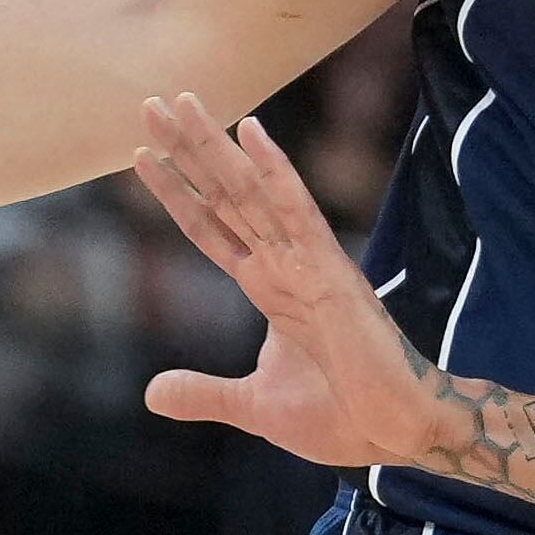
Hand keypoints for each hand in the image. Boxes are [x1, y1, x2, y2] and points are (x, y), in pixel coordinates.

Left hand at [134, 93, 464, 467]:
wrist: (393, 432)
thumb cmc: (340, 418)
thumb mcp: (254, 407)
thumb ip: (204, 393)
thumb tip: (151, 394)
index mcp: (267, 286)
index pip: (210, 227)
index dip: (176, 192)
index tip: (141, 156)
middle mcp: (283, 263)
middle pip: (224, 195)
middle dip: (187, 151)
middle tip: (150, 106)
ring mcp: (306, 261)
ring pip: (250, 191)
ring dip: (214, 146)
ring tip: (181, 103)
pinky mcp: (330, 271)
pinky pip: (298, 210)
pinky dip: (275, 170)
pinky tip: (251, 131)